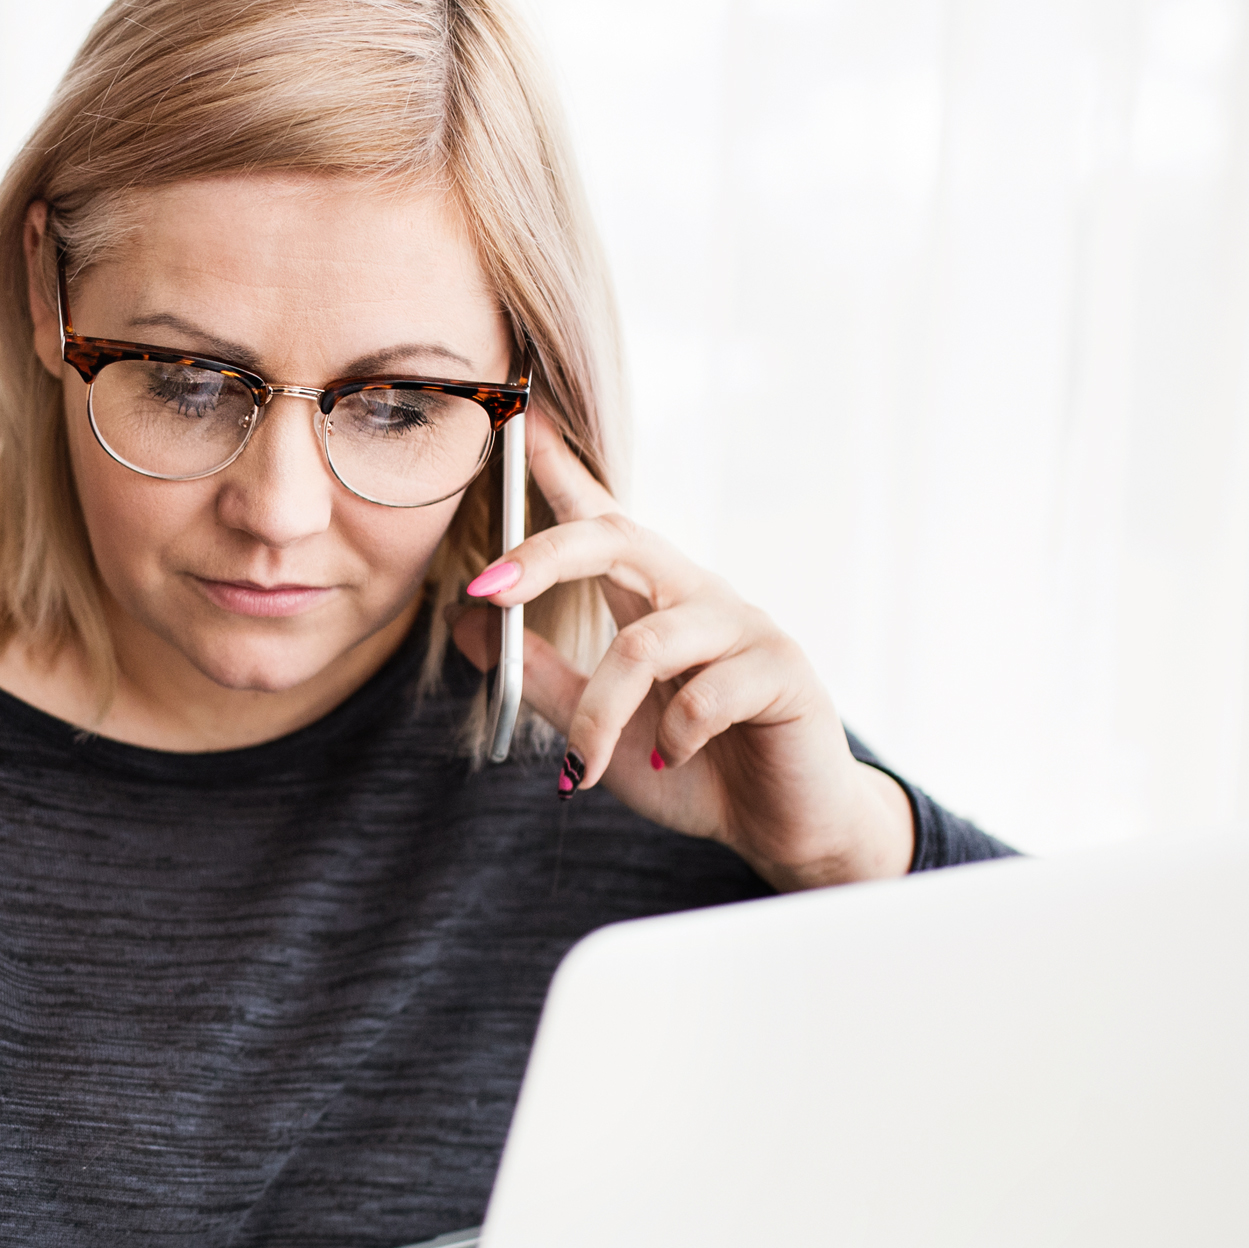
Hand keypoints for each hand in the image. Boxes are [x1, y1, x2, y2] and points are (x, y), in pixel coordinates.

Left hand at [450, 420, 913, 890]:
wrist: (779, 825)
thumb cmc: (692, 769)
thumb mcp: (596, 726)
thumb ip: (536, 673)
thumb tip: (466, 618)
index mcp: (651, 602)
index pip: (603, 521)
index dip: (560, 471)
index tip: (520, 423)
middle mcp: (696, 598)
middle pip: (619, 540)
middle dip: (544, 556)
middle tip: (486, 590)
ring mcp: (743, 628)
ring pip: (646, 645)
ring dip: (599, 714)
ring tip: (585, 766)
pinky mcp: (783, 670)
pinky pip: (705, 695)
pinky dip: (671, 740)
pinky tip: (670, 761)